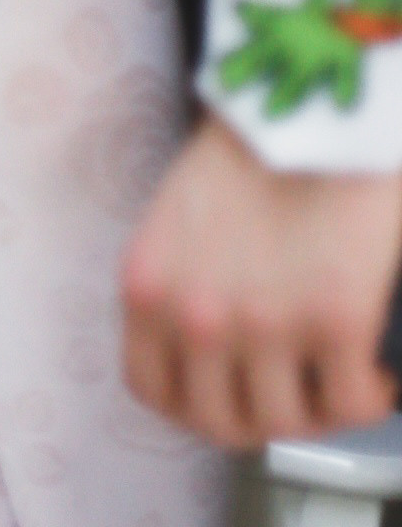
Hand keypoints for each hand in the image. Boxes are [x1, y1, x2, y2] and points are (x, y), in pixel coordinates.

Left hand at [123, 114, 401, 445]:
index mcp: (148, 288)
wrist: (318, 104)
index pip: (154, 391)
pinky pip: (351, 402)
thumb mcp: (182, 221)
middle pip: (221, 420)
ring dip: (318, 413)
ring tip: (340, 383)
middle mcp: (196, 317)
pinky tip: (377, 376)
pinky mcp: (336, 321)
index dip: (198, 405)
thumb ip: (185, 284)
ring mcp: (265, 326)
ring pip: (288, 422)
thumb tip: (217, 345)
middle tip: (296, 398)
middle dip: (262, 417)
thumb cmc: (258, 145)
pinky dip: (369, 399)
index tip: (230, 398)